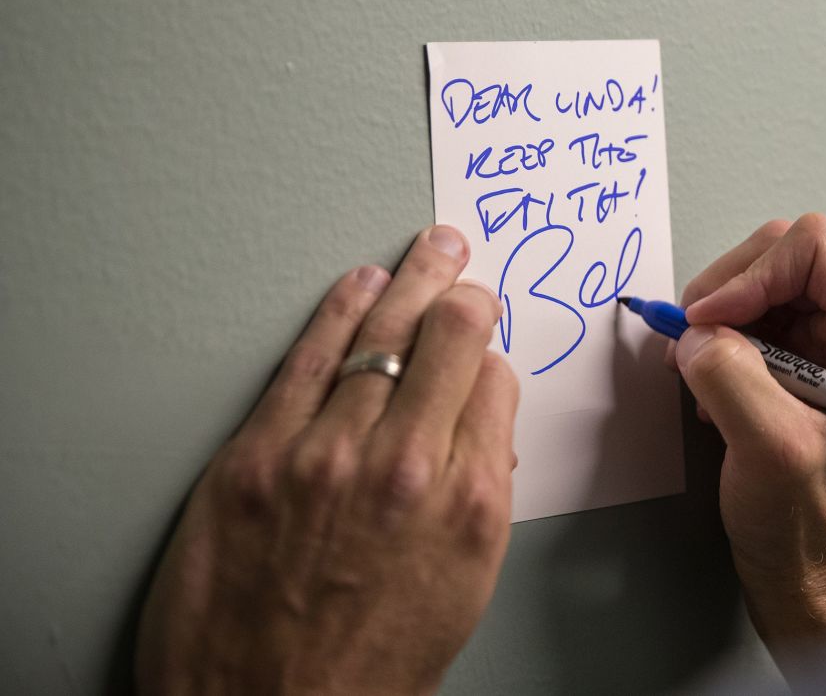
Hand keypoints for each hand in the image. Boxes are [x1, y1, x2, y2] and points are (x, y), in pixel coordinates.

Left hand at [136, 225, 518, 695]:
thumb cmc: (370, 668)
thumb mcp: (463, 587)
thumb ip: (480, 495)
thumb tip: (481, 431)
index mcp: (468, 502)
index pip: (493, 383)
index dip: (489, 349)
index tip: (484, 330)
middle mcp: (403, 467)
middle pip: (447, 340)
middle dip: (461, 291)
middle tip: (462, 261)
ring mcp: (323, 457)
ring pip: (379, 336)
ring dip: (408, 282)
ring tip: (427, 250)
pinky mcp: (253, 460)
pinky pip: (306, 362)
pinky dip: (337, 313)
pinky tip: (358, 287)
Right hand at [672, 214, 825, 657]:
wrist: (816, 580)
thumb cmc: (815, 530)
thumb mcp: (769, 451)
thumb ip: (730, 377)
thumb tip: (695, 332)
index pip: (813, 247)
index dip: (748, 275)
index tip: (706, 321)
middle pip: (782, 255)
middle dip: (727, 298)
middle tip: (692, 347)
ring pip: (759, 283)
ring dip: (720, 327)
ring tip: (711, 386)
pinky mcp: (809, 357)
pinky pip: (752, 318)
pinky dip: (722, 346)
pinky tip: (722, 397)